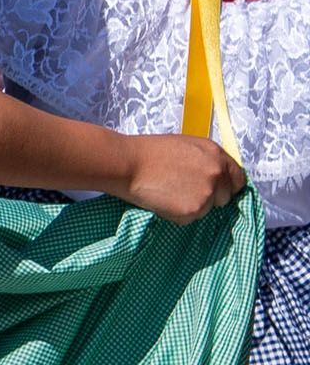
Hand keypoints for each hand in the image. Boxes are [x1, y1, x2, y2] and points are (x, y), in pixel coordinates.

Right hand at [120, 133, 243, 222]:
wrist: (127, 164)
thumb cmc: (149, 152)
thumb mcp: (185, 146)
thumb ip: (206, 160)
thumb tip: (216, 177)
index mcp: (216, 154)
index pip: (238, 178)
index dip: (228, 186)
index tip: (218, 190)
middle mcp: (217, 173)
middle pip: (225, 197)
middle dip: (209, 197)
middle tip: (183, 190)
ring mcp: (207, 193)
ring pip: (207, 210)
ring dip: (192, 206)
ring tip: (168, 192)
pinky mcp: (194, 210)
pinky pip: (190, 218)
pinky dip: (178, 214)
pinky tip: (163, 200)